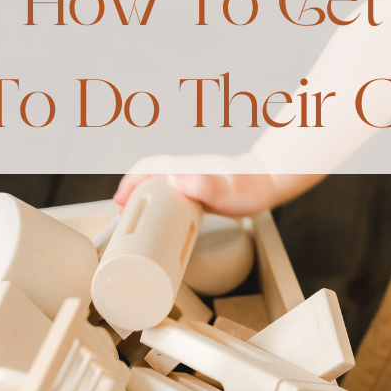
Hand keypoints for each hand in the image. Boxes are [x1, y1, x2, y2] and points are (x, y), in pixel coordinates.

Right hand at [114, 153, 323, 216]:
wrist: (270, 182)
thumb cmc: (250, 187)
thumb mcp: (228, 190)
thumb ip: (205, 185)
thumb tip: (177, 180)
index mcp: (184, 168)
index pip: (147, 168)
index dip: (130, 183)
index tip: (120, 202)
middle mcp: (185, 171)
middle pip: (148, 177)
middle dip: (132, 193)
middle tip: (123, 217)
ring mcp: (192, 180)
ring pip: (159, 186)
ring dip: (145, 200)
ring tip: (138, 222)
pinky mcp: (199, 192)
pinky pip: (173, 196)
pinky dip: (162, 207)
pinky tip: (165, 222)